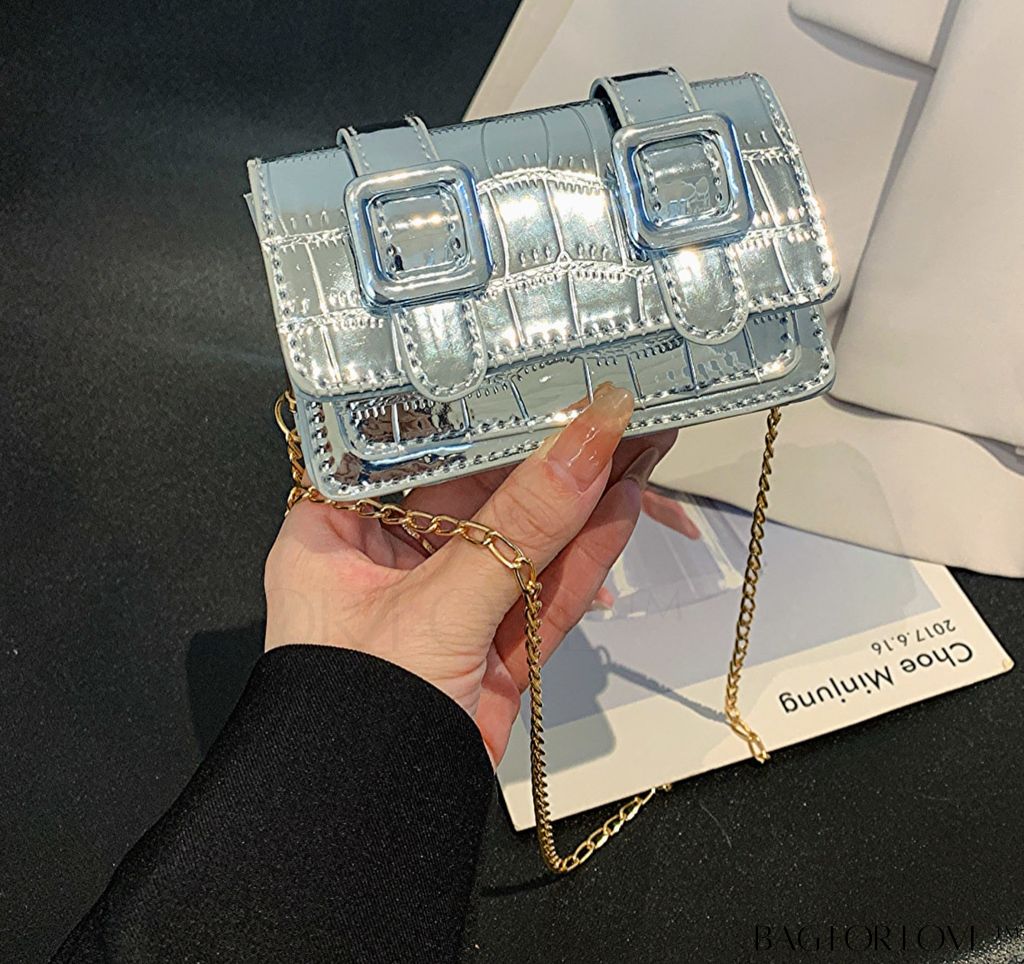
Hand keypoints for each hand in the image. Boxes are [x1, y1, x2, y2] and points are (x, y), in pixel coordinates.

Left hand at [264, 384, 675, 763]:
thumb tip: (585, 444)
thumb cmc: (350, 723)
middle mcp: (386, 559)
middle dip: (545, 453)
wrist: (366, 844)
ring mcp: (442, 604)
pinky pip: (543, 589)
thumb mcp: (437, 608)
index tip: (531, 373)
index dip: (474, 411)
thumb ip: (521, 527)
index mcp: (334, 531)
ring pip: (521, 538)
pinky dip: (586, 554)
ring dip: (580, 496)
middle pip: (478, 490)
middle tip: (605, 406)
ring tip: (636, 441)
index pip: (411, 449)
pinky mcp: (488, 648)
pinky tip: (623, 506)